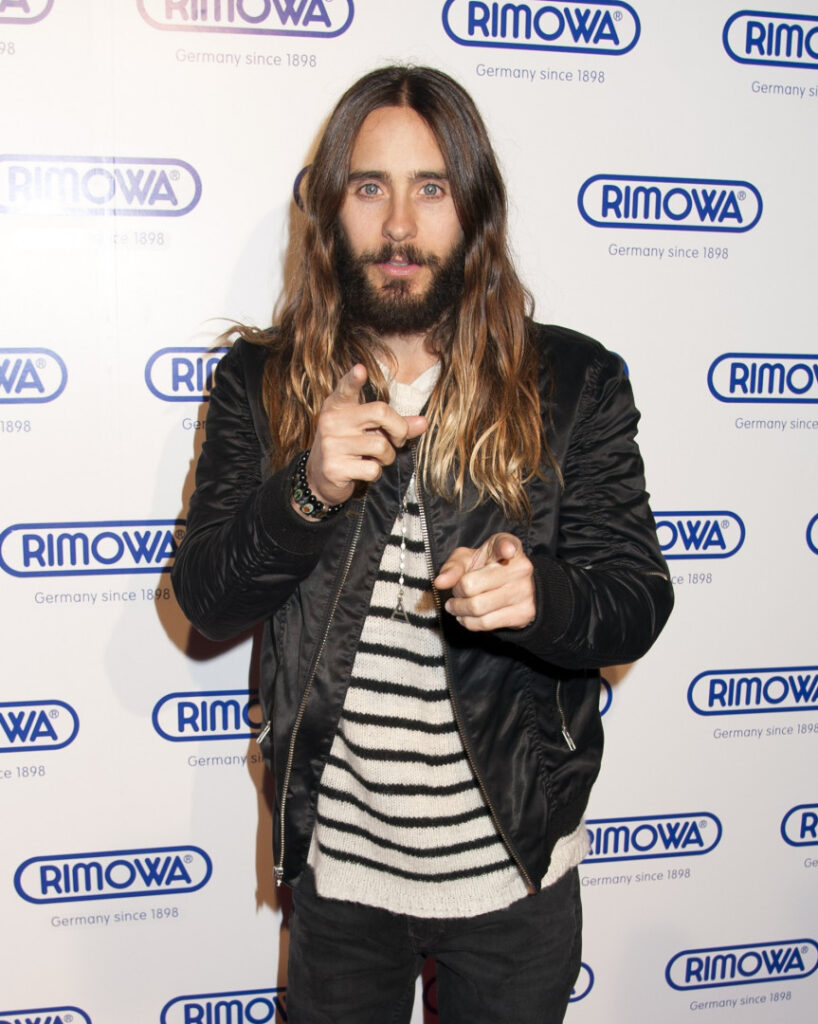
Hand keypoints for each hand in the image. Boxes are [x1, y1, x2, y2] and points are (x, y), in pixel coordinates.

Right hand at [306, 364, 426, 506]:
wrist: (319, 476)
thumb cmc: (350, 447)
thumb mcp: (368, 430)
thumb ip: (395, 424)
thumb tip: (424, 422)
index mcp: (339, 406)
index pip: (346, 388)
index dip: (353, 379)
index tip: (360, 369)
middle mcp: (332, 421)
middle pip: (380, 412)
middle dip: (400, 430)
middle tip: (397, 440)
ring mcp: (331, 444)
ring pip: (381, 446)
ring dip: (387, 457)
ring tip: (374, 458)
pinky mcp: (334, 468)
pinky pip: (373, 469)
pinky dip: (375, 473)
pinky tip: (362, 471)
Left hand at [433, 533, 535, 630]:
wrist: (510, 589)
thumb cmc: (484, 569)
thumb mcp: (466, 559)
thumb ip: (452, 567)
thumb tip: (440, 582)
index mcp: (507, 545)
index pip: (506, 544)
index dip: (506, 547)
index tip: (507, 551)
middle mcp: (521, 567)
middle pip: (472, 585)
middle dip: (456, 592)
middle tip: (456, 592)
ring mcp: (525, 591)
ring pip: (477, 608)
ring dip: (459, 610)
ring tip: (457, 606)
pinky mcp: (524, 613)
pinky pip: (485, 623)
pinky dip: (469, 622)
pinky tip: (467, 616)